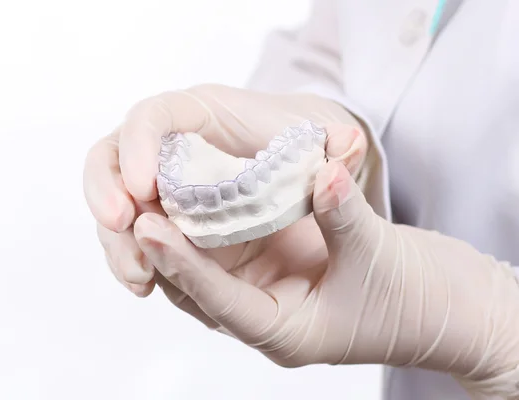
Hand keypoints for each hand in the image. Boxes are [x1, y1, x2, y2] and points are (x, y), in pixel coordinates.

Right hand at [83, 83, 366, 297]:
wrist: (299, 166)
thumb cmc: (306, 143)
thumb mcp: (328, 141)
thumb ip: (340, 150)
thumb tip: (346, 149)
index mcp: (203, 113)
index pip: (153, 115)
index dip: (139, 143)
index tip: (143, 184)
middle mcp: (171, 145)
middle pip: (112, 156)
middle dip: (105, 189)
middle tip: (120, 224)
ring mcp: (163, 182)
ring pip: (115, 201)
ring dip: (116, 239)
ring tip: (138, 277)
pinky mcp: (166, 216)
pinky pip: (133, 233)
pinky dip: (132, 257)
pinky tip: (144, 284)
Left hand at [134, 160, 518, 397]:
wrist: (443, 305)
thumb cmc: (417, 298)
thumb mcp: (380, 257)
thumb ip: (345, 215)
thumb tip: (320, 173)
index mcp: (285, 332)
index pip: (221, 303)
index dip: (183, 266)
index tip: (149, 229)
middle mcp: (264, 316)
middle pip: (198, 288)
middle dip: (163, 250)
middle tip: (134, 205)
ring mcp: (264, 292)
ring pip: (204, 268)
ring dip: (177, 235)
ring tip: (148, 193)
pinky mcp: (271, 267)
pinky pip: (226, 246)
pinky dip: (205, 222)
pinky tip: (189, 190)